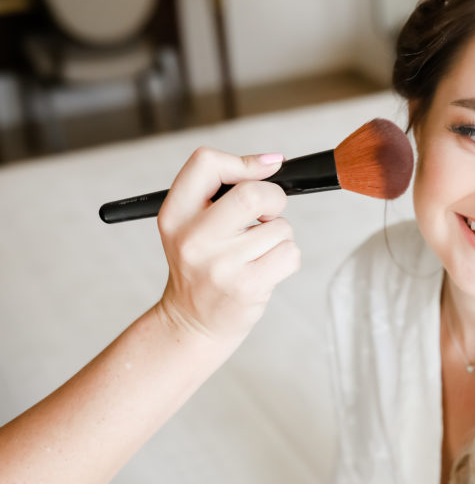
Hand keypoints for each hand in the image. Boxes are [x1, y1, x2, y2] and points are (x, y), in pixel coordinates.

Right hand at [154, 148, 300, 346]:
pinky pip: (290, 254)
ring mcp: (220, 265)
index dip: (244, 162)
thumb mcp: (190, 223)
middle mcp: (193, 238)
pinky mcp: (247, 287)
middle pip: (252, 193)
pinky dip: (287, 257)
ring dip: (280, 236)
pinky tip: (266, 268)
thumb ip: (222, 189)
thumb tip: (274, 161)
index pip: (206, 162)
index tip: (263, 171)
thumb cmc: (201, 266)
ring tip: (257, 251)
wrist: (192, 322)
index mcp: (174, 214)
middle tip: (268, 213)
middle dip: (274, 198)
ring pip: (280, 227)